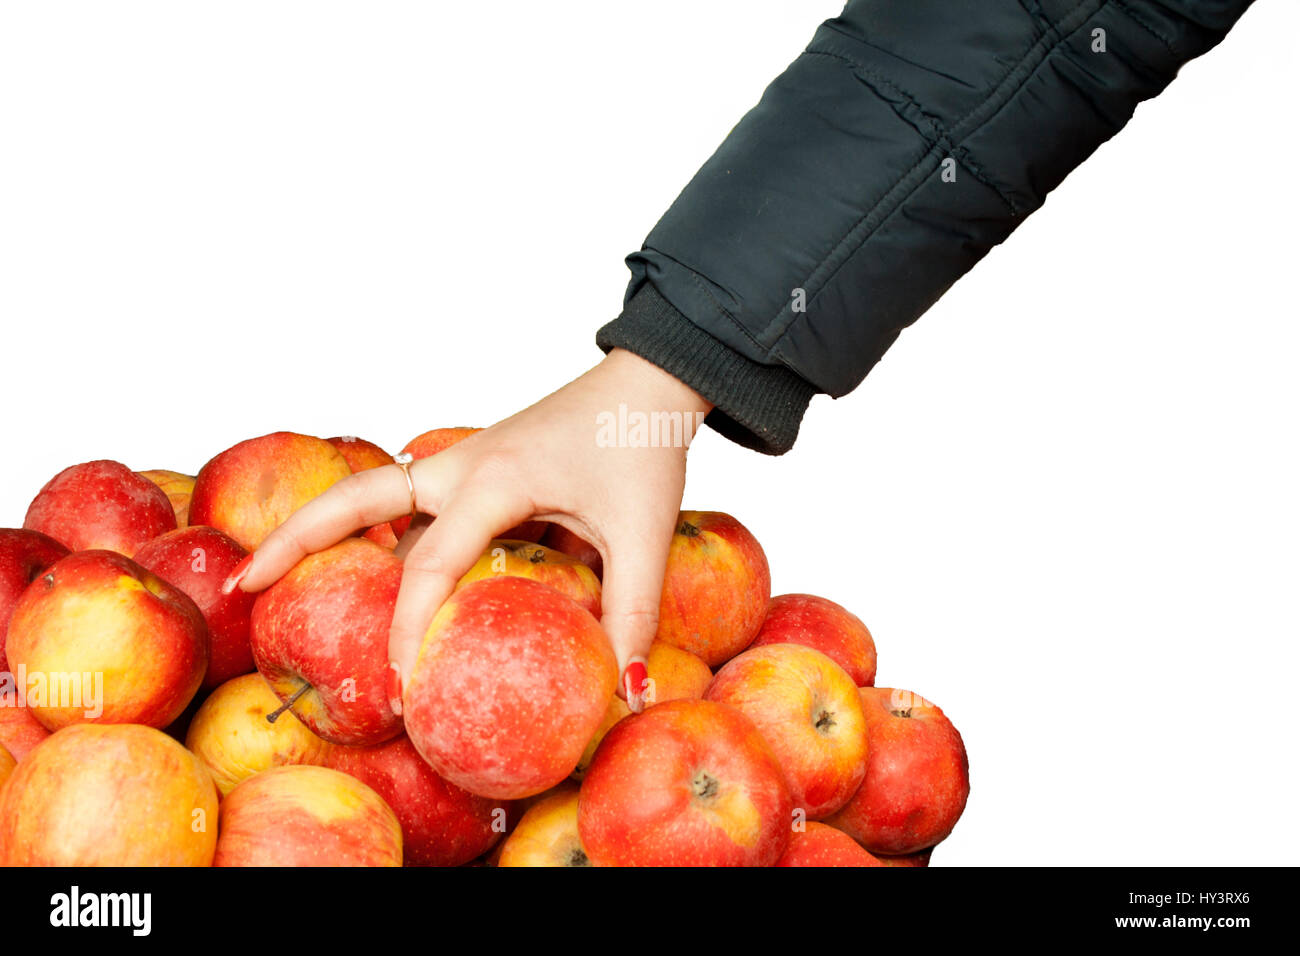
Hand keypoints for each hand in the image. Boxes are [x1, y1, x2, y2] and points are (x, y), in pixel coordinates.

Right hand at [231, 348, 712, 711]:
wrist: (650, 378)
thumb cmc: (641, 445)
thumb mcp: (642, 534)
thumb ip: (633, 613)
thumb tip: (629, 690)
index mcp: (493, 480)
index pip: (428, 563)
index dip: (404, 627)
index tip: (397, 682)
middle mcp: (460, 466)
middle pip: (354, 498)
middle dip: (294, 540)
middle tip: (244, 586)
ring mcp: (462, 461)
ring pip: (372, 490)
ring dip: (323, 526)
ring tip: (274, 572)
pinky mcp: (475, 465)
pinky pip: (408, 496)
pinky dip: (374, 524)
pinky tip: (366, 556)